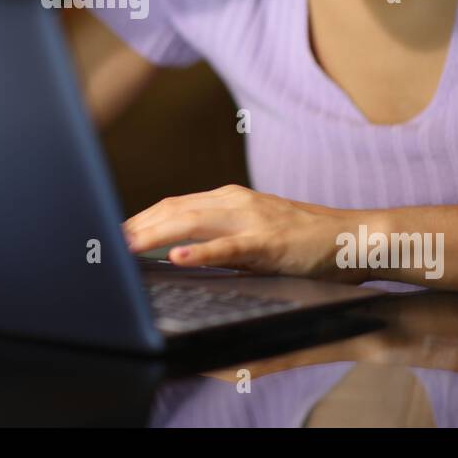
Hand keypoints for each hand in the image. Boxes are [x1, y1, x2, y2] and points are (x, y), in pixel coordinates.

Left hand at [122, 185, 354, 278]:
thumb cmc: (303, 241)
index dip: (137, 219)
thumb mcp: (253, 234)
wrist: (352, 237)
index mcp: (228, 200)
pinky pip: (230, 247)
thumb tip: (178, 253)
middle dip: (134, 227)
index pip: (171, 206)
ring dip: (154, 235)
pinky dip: (202, 251)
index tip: (110, 236)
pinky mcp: (270, 242)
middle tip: (104, 247)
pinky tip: (179, 257)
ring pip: (193, 222)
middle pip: (172, 210)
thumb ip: (219, 238)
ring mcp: (252, 219)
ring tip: (125, 249)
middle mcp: (235, 202)